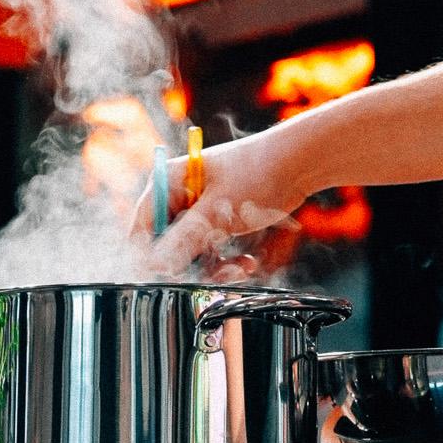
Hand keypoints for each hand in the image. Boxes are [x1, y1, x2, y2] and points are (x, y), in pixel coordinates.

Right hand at [128, 124, 315, 277]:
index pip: (143, 227)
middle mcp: (179, 195)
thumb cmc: (255, 174)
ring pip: (191, 252)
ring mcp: (200, 208)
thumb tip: (154, 266)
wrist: (299, 162)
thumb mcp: (216, 211)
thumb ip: (182, 240)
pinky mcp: (218, 219)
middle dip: (190, 265)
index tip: (168, 280)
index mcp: (168, 182)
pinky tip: (246, 264)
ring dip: (212, 267)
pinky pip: (210, 249)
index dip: (151, 257)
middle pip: (167, 244)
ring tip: (238, 270)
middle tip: (215, 276)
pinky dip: (225, 260)